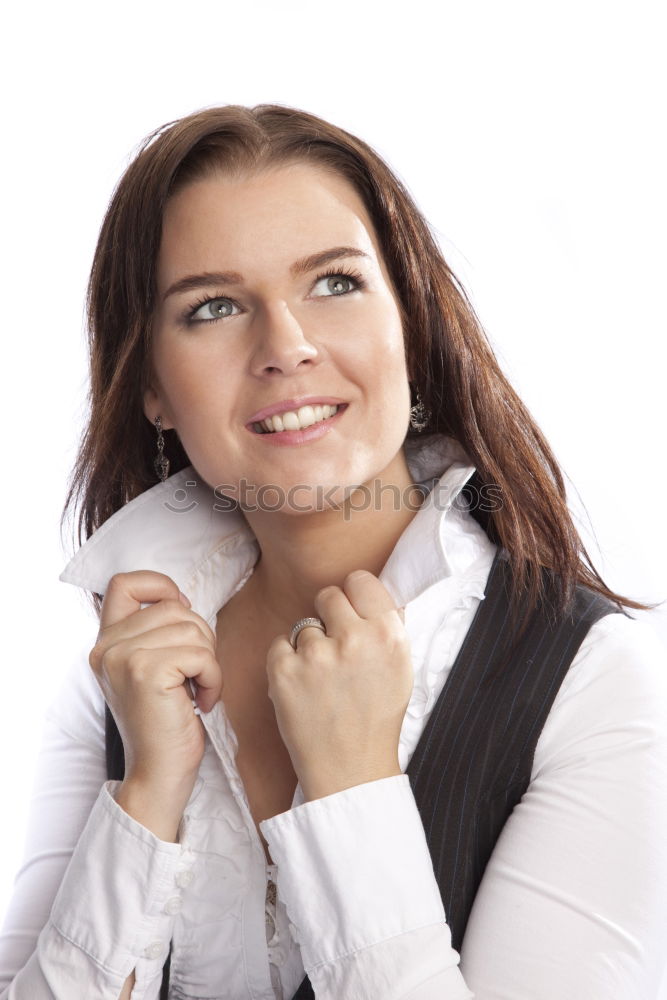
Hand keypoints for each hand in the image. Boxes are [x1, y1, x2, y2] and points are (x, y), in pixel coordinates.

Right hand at [88, 571, 220, 791]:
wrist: (158, 774)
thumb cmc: (165, 723)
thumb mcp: (151, 669)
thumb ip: (154, 632)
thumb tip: (180, 598)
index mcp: (106, 643)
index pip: (124, 583)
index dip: (160, 586)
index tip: (180, 613)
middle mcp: (107, 647)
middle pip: (174, 607)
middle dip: (200, 637)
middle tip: (194, 675)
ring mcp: (124, 658)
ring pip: (192, 628)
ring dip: (208, 661)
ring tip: (196, 691)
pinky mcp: (146, 672)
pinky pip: (201, 654)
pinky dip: (213, 677)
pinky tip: (201, 702)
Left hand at [265, 570, 411, 799]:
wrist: (349, 769)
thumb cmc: (376, 719)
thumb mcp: (400, 668)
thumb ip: (385, 627)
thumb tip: (367, 591)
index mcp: (389, 634)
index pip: (360, 581)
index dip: (353, 596)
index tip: (350, 612)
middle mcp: (355, 638)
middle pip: (328, 595)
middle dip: (328, 617)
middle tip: (334, 649)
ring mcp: (317, 654)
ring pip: (303, 625)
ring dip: (308, 646)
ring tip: (322, 681)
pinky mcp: (284, 671)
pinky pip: (279, 644)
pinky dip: (286, 662)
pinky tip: (303, 688)